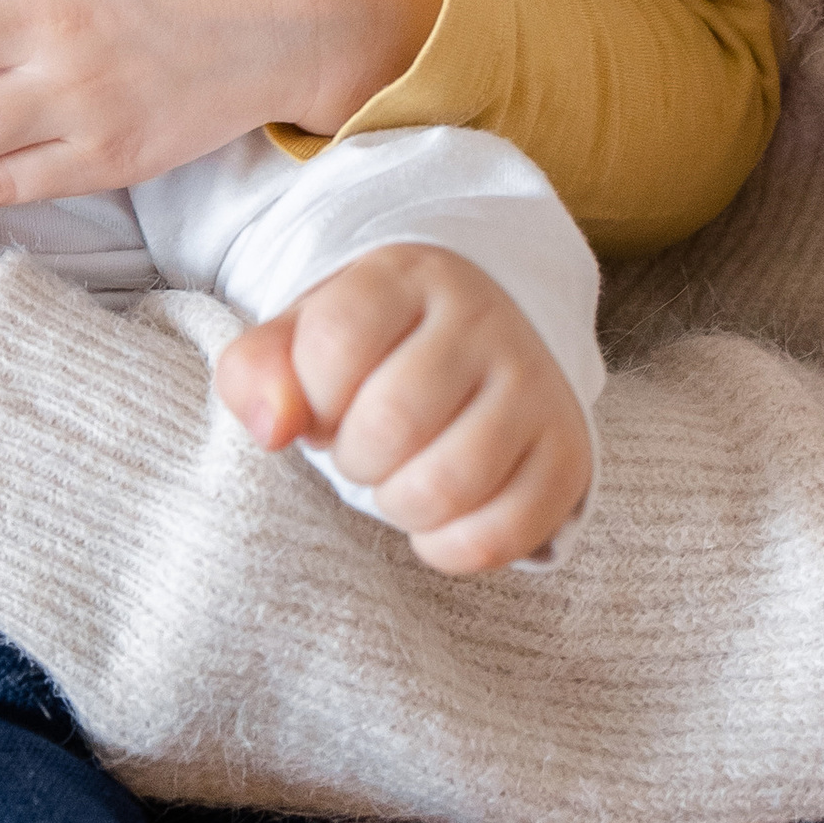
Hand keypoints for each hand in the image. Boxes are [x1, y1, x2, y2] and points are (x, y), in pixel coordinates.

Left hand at [213, 244, 591, 573]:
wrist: (481, 340)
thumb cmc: (372, 349)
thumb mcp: (303, 337)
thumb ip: (255, 372)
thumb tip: (272, 429)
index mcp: (407, 275)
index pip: (334, 344)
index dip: (310, 397)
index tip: (323, 401)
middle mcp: (483, 320)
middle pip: (392, 422)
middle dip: (354, 456)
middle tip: (362, 445)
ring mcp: (536, 386)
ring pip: (449, 485)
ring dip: (398, 504)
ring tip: (397, 477)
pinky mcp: (568, 454)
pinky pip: (501, 535)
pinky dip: (447, 547)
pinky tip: (433, 517)